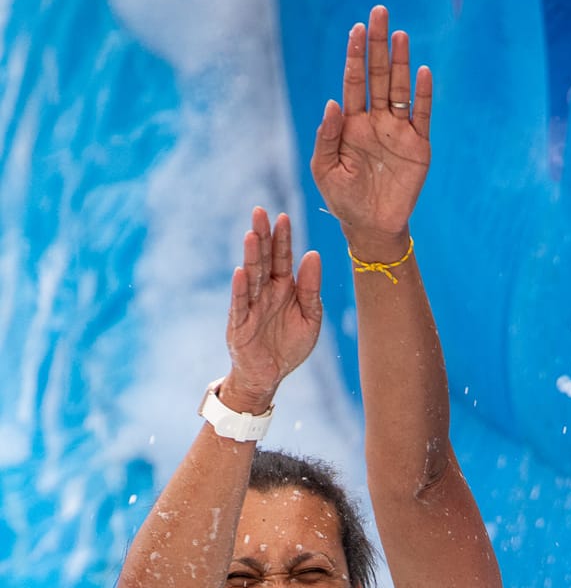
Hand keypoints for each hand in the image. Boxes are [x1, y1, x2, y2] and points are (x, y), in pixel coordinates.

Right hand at [222, 209, 321, 412]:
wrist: (270, 376)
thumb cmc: (290, 346)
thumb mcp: (310, 317)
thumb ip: (312, 288)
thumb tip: (314, 255)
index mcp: (284, 287)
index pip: (283, 258)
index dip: (283, 238)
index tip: (283, 216)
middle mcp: (265, 292)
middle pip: (264, 260)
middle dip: (263, 236)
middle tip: (260, 211)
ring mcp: (251, 307)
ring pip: (251, 277)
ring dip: (251, 257)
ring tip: (252, 235)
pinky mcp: (239, 325)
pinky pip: (240, 305)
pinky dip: (240, 290)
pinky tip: (240, 273)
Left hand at [311, 5, 431, 254]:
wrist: (372, 228)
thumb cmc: (344, 201)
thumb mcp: (325, 170)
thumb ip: (326, 138)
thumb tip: (332, 102)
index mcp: (351, 124)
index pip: (353, 82)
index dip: (355, 56)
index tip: (356, 30)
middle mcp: (376, 121)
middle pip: (378, 76)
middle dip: (378, 46)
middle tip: (379, 13)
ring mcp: (398, 132)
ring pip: (400, 89)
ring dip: (401, 63)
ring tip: (399, 35)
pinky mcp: (418, 147)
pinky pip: (421, 116)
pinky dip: (422, 95)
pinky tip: (422, 72)